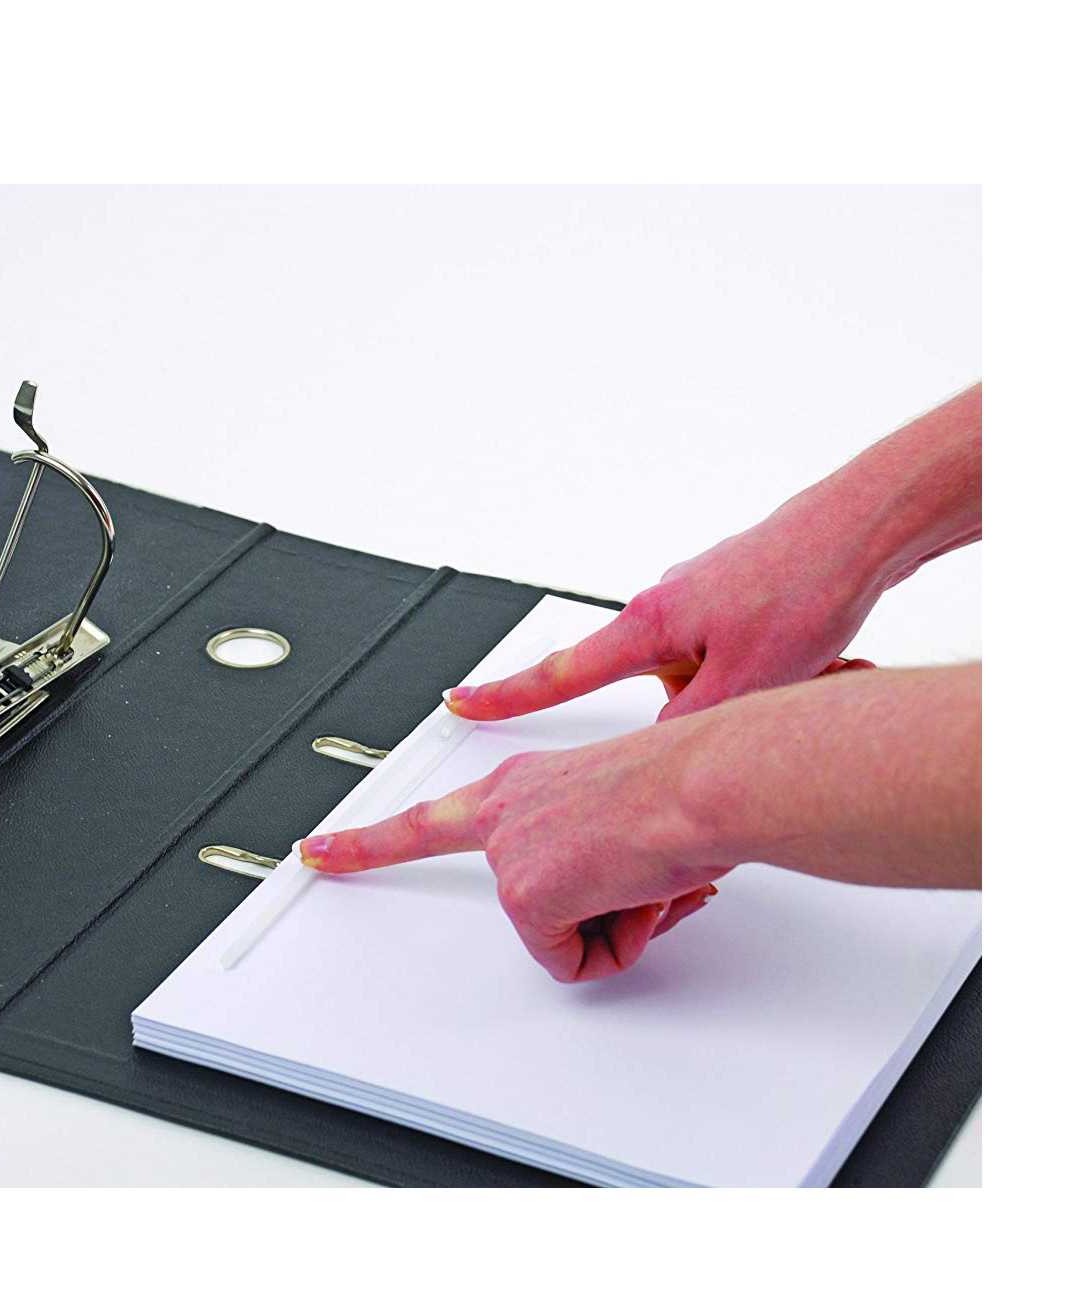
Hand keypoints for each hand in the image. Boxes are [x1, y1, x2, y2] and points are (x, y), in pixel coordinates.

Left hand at [300, 722, 725, 982]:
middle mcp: (503, 814)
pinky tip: (635, 895)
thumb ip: (596, 857)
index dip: (365, 843)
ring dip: (618, 919)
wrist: (699, 785)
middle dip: (587, 913)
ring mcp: (509, 856)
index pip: (423, 820)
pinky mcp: (527, 896)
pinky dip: (617, 942)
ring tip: (648, 873)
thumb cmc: (682, 785)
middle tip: (609, 882)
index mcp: (520, 786)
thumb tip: (627, 899)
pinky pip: (575, 960)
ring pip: (562, 934)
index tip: (317, 850)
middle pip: (518, 901)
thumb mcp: (622, 815)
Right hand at [444, 499, 877, 724]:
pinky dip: (767, 670)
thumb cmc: (802, 586)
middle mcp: (666, 607)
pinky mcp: (737, 602)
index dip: (508, 695)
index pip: (560, 672)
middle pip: (659, 690)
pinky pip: (735, 656)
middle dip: (700, 710)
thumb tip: (652, 758)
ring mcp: (702, 602)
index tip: (463, 702)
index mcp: (650, 624)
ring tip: (802, 669)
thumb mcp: (739, 684)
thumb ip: (683, 729)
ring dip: (747, 690)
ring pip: (705, 678)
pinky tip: (808, 658)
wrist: (860, 530)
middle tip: (752, 689)